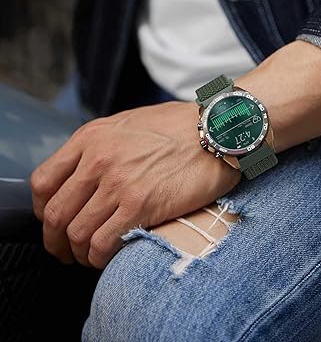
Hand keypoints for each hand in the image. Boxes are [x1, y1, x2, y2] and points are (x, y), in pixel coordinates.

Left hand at [30, 101, 240, 268]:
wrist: (216, 130)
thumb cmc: (179, 127)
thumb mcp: (129, 123)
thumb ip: (101, 146)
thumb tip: (85, 176)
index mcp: (92, 137)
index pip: (43, 182)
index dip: (43, 210)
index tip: (54, 221)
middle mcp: (98, 159)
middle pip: (55, 213)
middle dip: (55, 240)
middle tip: (65, 250)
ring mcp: (118, 183)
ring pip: (76, 234)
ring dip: (78, 253)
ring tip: (90, 256)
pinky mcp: (140, 205)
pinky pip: (103, 243)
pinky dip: (99, 257)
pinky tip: (109, 255)